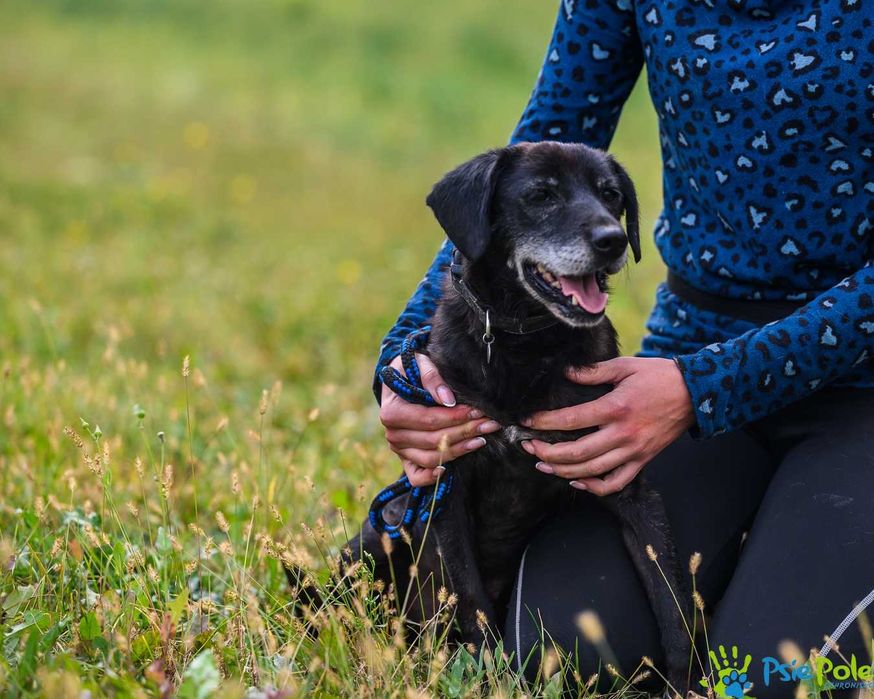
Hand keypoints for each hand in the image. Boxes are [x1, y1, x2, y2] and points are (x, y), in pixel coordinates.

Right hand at [380, 353, 499, 485]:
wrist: (403, 381)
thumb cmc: (413, 370)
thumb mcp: (420, 362)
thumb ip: (431, 376)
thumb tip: (447, 399)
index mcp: (391, 412)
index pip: (429, 419)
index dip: (455, 417)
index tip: (478, 411)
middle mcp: (393, 434)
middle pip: (434, 440)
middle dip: (465, 431)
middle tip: (490, 423)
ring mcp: (399, 450)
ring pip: (431, 458)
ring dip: (459, 450)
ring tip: (482, 439)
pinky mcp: (406, 460)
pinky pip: (417, 476)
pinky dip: (432, 476)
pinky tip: (450, 469)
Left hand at [520, 357, 692, 495]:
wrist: (696, 393)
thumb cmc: (659, 376)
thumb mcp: (625, 366)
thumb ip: (593, 371)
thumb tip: (565, 372)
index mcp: (615, 408)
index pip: (571, 420)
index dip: (544, 423)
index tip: (526, 422)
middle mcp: (623, 434)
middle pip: (577, 452)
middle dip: (547, 452)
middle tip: (528, 446)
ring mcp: (633, 451)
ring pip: (592, 471)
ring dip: (563, 471)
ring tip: (543, 464)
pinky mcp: (643, 460)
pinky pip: (615, 482)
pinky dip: (594, 487)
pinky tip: (576, 480)